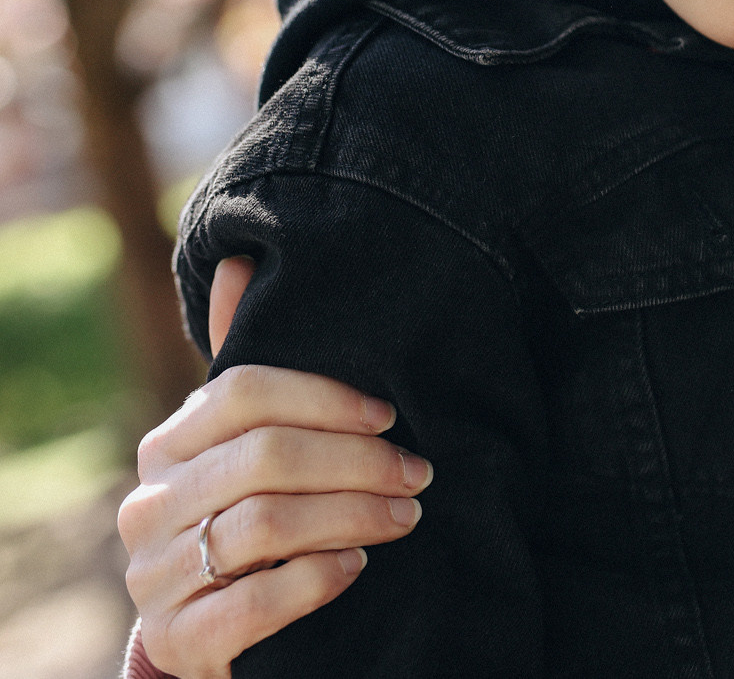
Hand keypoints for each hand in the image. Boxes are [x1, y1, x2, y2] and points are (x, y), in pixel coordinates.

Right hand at [118, 258, 433, 677]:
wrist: (216, 629)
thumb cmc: (250, 513)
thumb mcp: (249, 445)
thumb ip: (250, 364)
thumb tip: (243, 258)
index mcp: (169, 444)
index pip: (244, 392)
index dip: (327, 397)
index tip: (391, 412)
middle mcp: (150, 504)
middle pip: (266, 457)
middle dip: (359, 461)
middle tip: (420, 472)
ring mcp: (155, 574)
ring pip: (266, 525)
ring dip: (354, 516)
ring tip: (407, 515)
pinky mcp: (178, 637)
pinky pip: (252, 602)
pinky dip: (315, 580)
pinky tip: (355, 567)